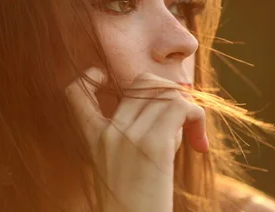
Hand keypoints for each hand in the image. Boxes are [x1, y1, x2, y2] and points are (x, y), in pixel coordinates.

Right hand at [65, 67, 208, 211]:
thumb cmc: (133, 206)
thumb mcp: (119, 169)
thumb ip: (131, 136)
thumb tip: (168, 108)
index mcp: (94, 139)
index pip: (75, 92)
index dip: (89, 76)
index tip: (106, 79)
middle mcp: (108, 133)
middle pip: (143, 82)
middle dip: (169, 95)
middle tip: (181, 126)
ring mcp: (128, 136)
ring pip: (167, 91)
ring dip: (188, 110)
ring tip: (191, 140)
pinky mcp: (153, 145)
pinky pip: (181, 107)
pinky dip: (197, 118)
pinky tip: (198, 145)